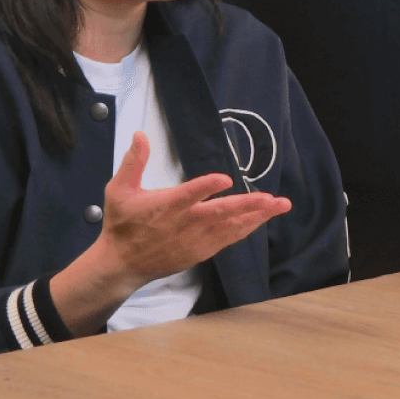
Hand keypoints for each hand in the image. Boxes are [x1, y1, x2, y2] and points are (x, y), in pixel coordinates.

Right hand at [51, 130, 290, 334]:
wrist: (122, 264)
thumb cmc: (121, 224)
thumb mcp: (119, 190)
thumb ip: (133, 162)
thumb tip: (139, 134)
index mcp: (166, 206)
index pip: (189, 194)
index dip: (206, 187)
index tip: (224, 179)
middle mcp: (185, 223)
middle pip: (220, 213)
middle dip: (249, 205)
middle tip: (272, 199)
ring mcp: (196, 239)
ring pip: (231, 227)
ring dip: (257, 216)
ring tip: (280, 205)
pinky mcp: (201, 250)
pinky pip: (229, 239)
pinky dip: (247, 228)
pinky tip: (263, 219)